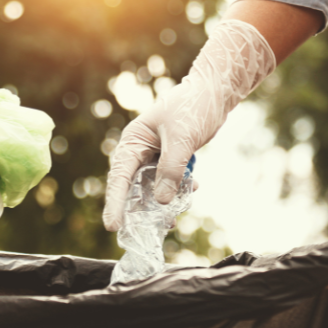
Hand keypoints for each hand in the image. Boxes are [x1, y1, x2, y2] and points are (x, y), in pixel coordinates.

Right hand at [103, 20, 275, 230]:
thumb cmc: (193, 108)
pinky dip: (178, 189)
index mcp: (133, 141)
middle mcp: (139, 150)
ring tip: (172, 219)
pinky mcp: (169, 158)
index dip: (115, 203)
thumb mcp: (182, 140)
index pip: (119, 177)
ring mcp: (154, 155)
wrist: (214, 93)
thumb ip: (172, 170)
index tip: (112, 226)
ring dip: (162, 202)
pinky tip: (193, 189)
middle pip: (132, 187)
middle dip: (139, 210)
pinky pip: (168, 181)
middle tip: (141, 235)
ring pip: (151, 187)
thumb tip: (162, 202)